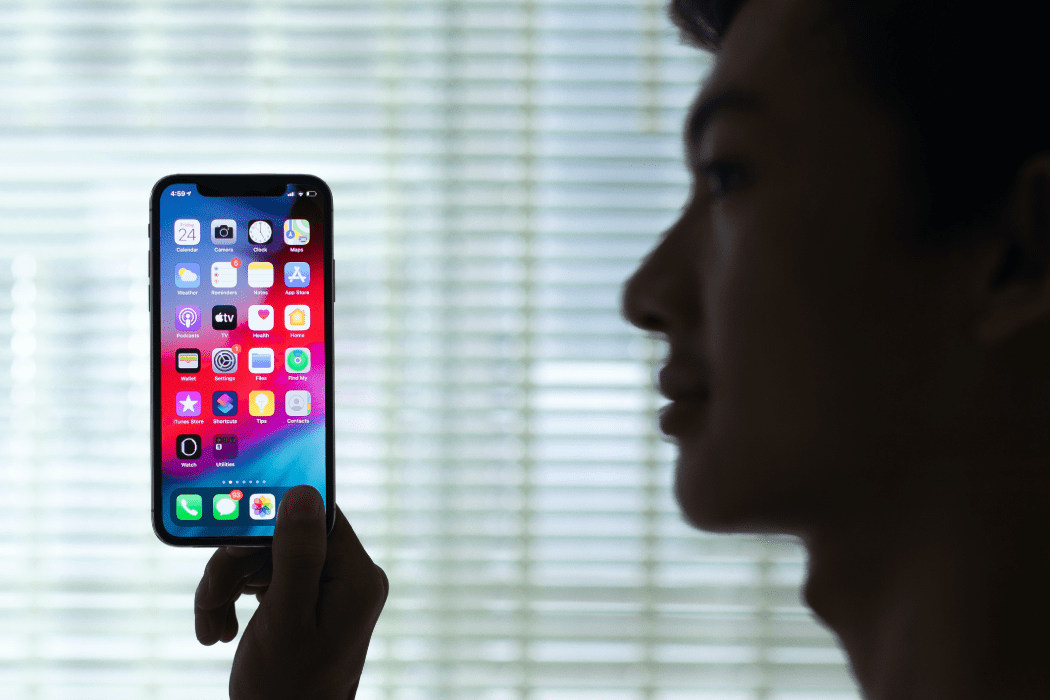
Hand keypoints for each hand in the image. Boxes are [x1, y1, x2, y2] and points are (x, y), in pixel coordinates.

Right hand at [194, 485, 387, 699]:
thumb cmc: (287, 691)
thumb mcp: (285, 620)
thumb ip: (295, 556)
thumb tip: (303, 492)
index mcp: (357, 577)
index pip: (315, 516)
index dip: (266, 520)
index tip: (230, 538)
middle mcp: (349, 578)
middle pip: (283, 537)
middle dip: (237, 565)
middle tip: (211, 599)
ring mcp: (329, 590)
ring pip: (267, 557)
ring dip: (228, 586)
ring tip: (211, 627)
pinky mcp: (308, 602)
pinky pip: (267, 580)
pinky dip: (236, 599)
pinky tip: (220, 629)